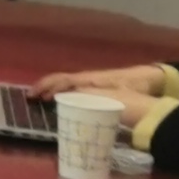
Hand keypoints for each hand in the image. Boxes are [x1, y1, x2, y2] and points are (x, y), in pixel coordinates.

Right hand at [33, 62, 166, 100]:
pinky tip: (61, 101)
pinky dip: (62, 92)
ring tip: (40, 99)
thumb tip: (69, 97)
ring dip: (52, 89)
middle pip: (61, 80)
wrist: (148, 79)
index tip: (33, 95)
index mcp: (89, 79)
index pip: (62, 80)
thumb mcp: (114, 94)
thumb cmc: (133, 85)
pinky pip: (73, 87)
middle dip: (44, 87)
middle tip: (30, 98)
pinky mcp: (97, 87)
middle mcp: (87, 78)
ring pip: (66, 83)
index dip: (47, 87)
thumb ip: (92, 95)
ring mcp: (92, 82)